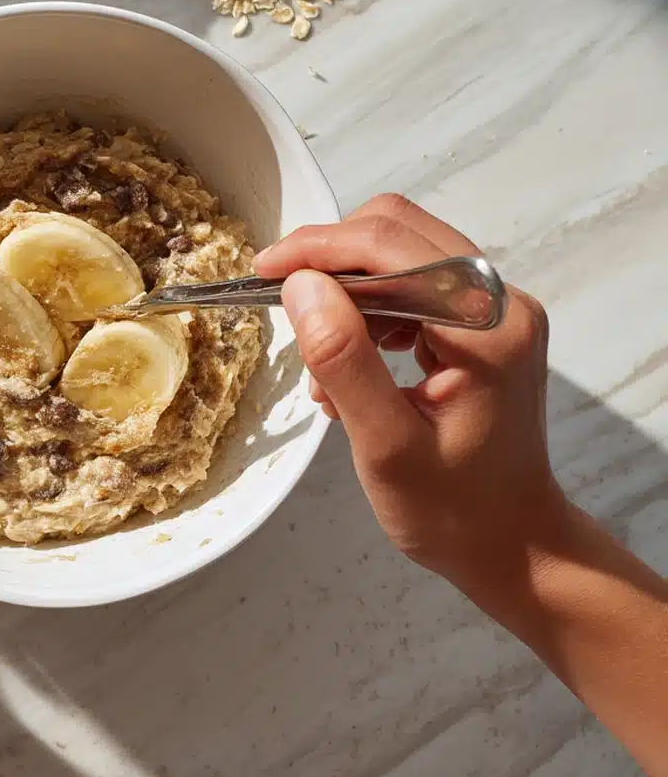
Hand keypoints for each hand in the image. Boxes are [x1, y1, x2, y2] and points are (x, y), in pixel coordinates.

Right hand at [254, 194, 562, 590]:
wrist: (514, 546)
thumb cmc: (452, 512)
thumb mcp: (385, 446)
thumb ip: (343, 359)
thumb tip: (300, 285)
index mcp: (486, 326)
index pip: (390, 246)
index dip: (318, 249)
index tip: (261, 272)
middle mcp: (500, 300)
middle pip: (397, 230)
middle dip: (329, 258)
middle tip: (281, 302)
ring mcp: (495, 307)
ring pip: (399, 250)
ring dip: (345, 287)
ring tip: (320, 356)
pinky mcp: (481, 321)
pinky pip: (411, 281)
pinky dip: (367, 307)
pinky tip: (349, 361)